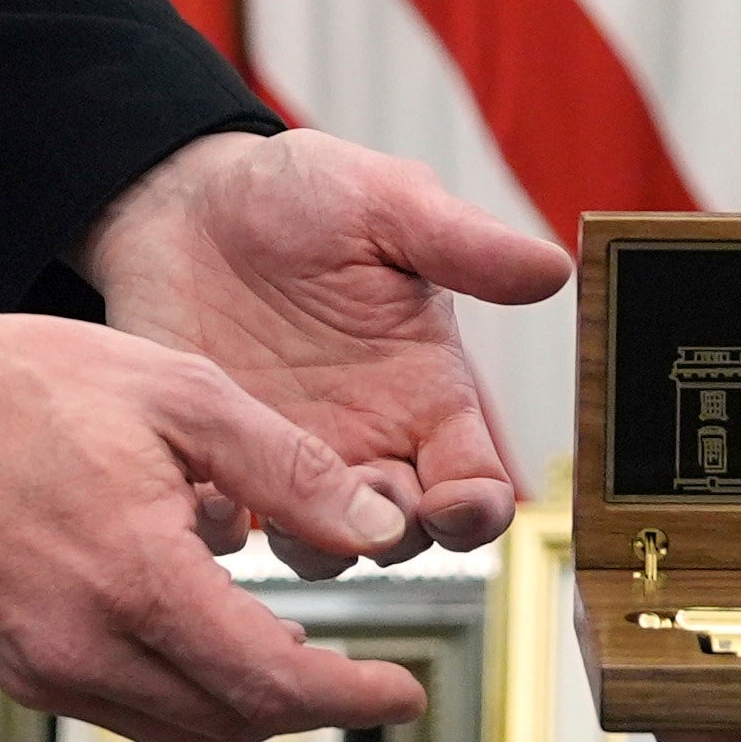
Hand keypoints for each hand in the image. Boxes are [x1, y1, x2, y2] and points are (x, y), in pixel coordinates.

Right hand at [0, 275, 427, 741]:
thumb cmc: (29, 381)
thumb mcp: (184, 395)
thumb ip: (291, 474)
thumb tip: (382, 537)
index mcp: (134, 581)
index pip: (273, 684)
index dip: (353, 698)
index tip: (408, 697)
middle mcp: (80, 649)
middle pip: (231, 721)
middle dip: (308, 704)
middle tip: (361, 672)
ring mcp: (36, 668)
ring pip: (177, 727)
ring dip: (245, 701)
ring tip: (290, 644)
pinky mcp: (10, 666)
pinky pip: (121, 705)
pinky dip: (181, 684)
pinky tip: (198, 615)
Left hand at [90, 127, 568, 563]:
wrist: (185, 198)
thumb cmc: (298, 193)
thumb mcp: (385, 204)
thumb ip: (464, 245)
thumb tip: (555, 269)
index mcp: (427, 392)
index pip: (477, 485)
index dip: (476, 512)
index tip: (454, 503)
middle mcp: (369, 438)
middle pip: (407, 537)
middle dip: (393, 537)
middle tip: (361, 502)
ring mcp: (291, 457)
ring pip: (324, 548)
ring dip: (316, 545)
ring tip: (283, 503)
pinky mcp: (219, 461)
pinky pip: (234, 528)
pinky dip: (232, 529)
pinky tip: (216, 489)